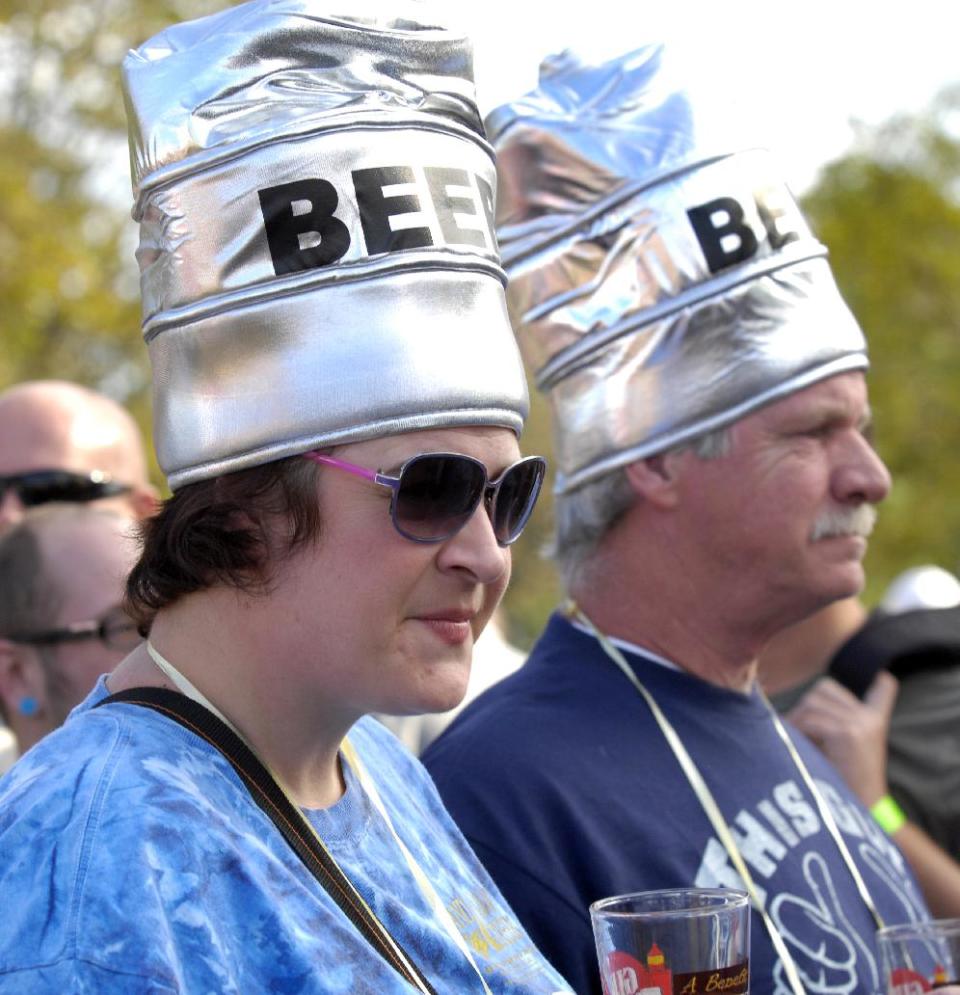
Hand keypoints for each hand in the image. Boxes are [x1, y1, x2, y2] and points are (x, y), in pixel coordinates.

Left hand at [785, 671, 897, 806]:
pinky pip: (810, 720)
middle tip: (799, 731)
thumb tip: (783, 702)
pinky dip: (797, 731)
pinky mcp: (848, 733)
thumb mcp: (846, 746)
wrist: (862, 812)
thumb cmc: (844, 780)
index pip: (883, 687)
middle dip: (804, 707)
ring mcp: (860, 723)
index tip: (871, 682)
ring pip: (811, 702)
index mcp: (875, 719)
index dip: (876, 682)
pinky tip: (801, 747)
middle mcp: (871, 717)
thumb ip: (832, 721)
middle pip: (823, 689)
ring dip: (796, 720)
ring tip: (797, 741)